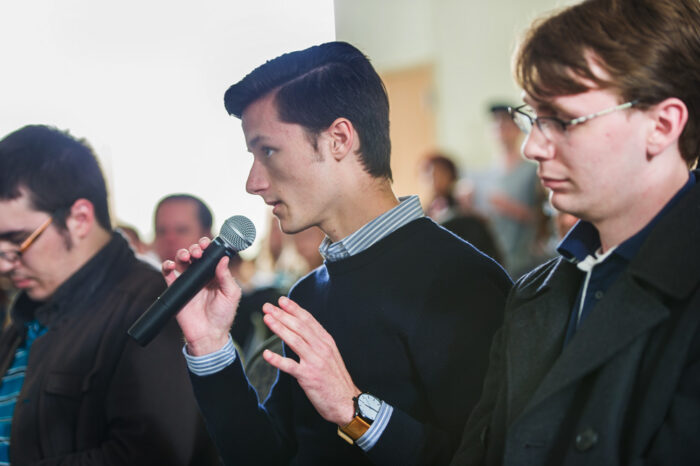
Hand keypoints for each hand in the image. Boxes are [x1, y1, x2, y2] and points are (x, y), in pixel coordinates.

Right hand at [162, 237, 241, 355]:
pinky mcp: (176, 289)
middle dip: (195, 248)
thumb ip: (226, 277)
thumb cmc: (223, 315)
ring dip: (182, 253)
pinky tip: (171, 265)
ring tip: (187, 257)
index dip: (208, 246)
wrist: (208, 335)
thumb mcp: (231, 295)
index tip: (207, 243)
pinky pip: (168, 274)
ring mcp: (188, 281)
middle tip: (198, 251)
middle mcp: (201, 275)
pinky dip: (167, 266)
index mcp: (216, 274)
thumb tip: (223, 259)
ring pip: (182, 260)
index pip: (211, 255)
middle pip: (195, 254)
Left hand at [261, 296, 359, 425]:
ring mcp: (315, 362)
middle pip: (299, 327)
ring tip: (267, 319)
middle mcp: (321, 349)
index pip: (309, 320)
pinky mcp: (308, 377)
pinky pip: (290, 366)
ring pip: (294, 340)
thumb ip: (317, 343)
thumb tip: (302, 331)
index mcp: (327, 342)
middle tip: (267, 306)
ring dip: (279, 328)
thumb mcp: (331, 355)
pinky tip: (266, 354)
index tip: (281, 301)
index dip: (294, 309)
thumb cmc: (336, 380)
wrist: (347, 402)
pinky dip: (277, 359)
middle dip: (282, 315)